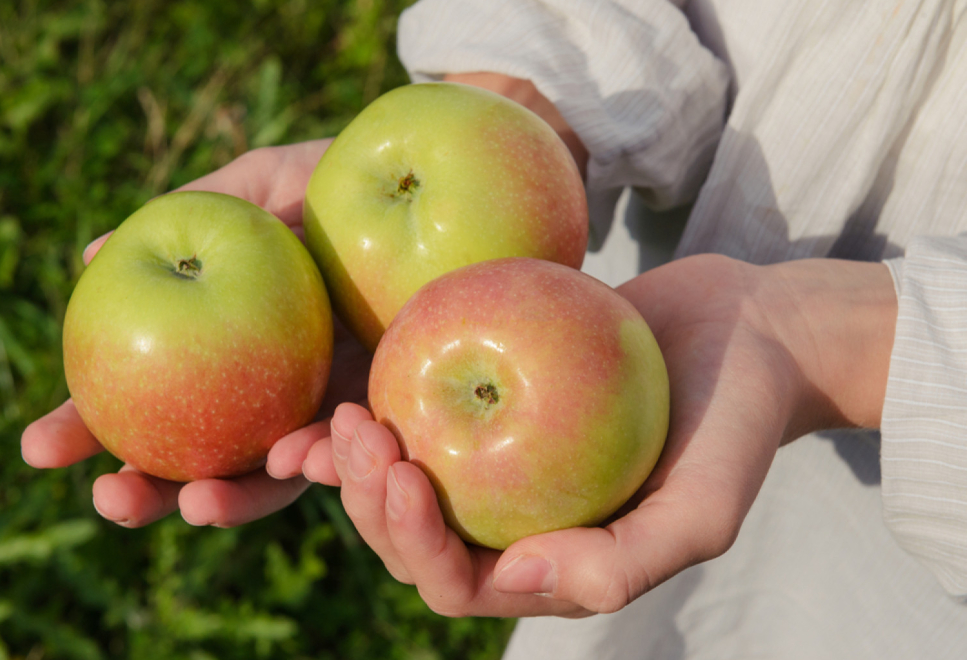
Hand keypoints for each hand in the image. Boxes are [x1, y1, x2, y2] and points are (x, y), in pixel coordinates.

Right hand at [22, 139, 373, 527]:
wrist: (451, 181)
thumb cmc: (350, 177)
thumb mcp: (268, 184)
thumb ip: (191, 214)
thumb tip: (92, 256)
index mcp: (230, 343)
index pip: (150, 395)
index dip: (94, 425)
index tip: (40, 447)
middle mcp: (275, 386)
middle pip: (200, 456)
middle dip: (148, 489)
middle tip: (110, 497)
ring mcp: (331, 405)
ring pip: (272, 477)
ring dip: (230, 499)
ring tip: (197, 502)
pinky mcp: (392, 412)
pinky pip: (354, 452)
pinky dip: (321, 462)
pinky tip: (295, 459)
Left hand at [313, 254, 895, 616]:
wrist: (749, 332)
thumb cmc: (736, 421)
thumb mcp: (705, 507)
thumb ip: (623, 563)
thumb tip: (511, 579)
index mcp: (553, 565)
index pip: (459, 583)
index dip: (415, 544)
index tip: (404, 469)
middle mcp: (517, 523)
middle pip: (414, 540)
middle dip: (370, 503)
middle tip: (355, 432)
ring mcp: (503, 465)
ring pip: (406, 483)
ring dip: (359, 465)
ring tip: (340, 415)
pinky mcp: (495, 403)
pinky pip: (426, 411)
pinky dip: (383, 402)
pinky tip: (353, 378)